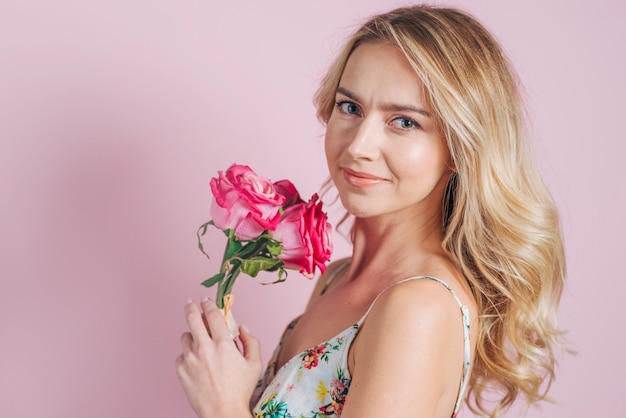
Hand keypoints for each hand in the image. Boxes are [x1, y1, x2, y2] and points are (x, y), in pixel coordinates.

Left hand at [176, 298, 261, 417]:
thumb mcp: (255, 364)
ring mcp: (190, 360)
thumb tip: (242, 327)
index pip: (212, 314)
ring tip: (198, 340)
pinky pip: (181, 356)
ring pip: (185, 336)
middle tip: (190, 303)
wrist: (222, 412)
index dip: (208, 304)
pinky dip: (188, 355)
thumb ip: (251, 341)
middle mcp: (204, 348)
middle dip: (190, 307)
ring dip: (191, 334)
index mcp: (223, 344)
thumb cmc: (240, 390)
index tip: (206, 300)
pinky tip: (197, 362)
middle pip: (192, 318)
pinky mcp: (181, 371)